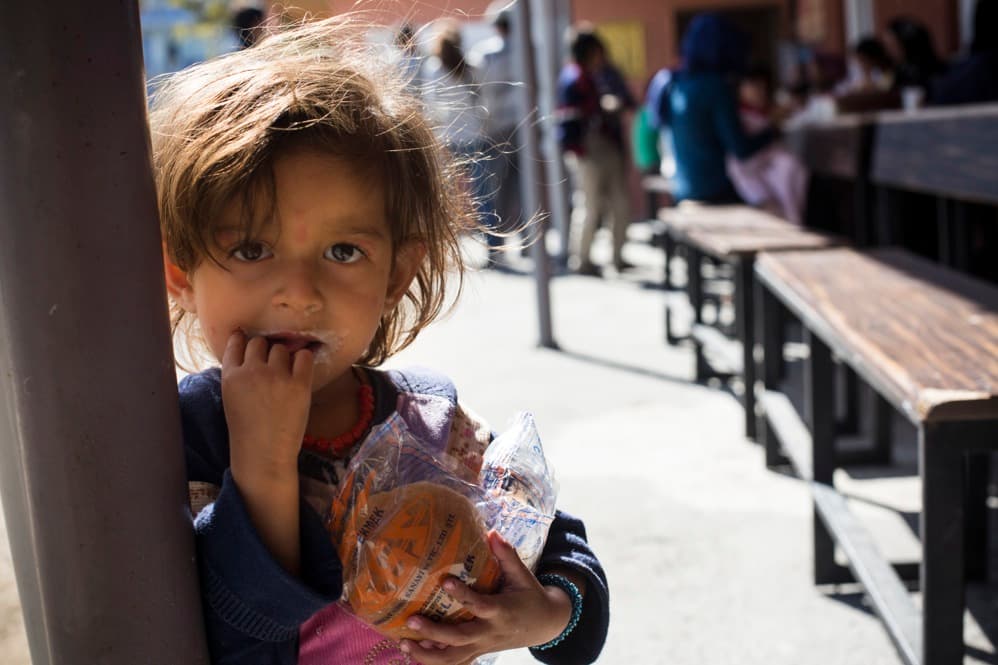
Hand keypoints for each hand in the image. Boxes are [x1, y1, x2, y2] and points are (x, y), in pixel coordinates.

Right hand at [221, 331, 313, 482]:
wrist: (264, 454)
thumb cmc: (247, 430)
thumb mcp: (231, 398)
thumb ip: (238, 374)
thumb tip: (251, 351)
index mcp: (231, 376)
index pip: (236, 342)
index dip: (243, 339)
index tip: (248, 339)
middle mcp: (252, 371)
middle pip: (260, 342)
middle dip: (265, 351)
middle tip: (270, 366)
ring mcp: (276, 376)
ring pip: (281, 348)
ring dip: (283, 357)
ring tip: (284, 375)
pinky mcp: (299, 384)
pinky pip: (304, 356)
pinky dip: (303, 360)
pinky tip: (300, 370)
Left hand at [398, 532, 573, 664]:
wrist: (545, 625)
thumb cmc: (530, 595)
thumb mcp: (522, 574)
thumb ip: (507, 555)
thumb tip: (492, 533)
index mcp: (502, 611)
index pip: (480, 605)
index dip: (463, 595)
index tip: (445, 582)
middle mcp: (490, 632)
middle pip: (460, 638)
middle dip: (435, 632)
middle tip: (412, 620)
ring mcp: (483, 646)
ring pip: (453, 658)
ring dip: (427, 655)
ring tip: (403, 643)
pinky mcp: (478, 652)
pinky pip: (454, 662)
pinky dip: (433, 661)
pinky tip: (412, 653)